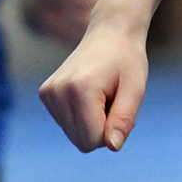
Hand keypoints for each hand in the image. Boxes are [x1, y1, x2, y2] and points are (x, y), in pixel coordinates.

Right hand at [38, 20, 147, 151]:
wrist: (111, 33)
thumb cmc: (128, 61)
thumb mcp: (136, 89)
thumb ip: (124, 119)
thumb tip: (113, 147)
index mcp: (79, 89)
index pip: (93, 139)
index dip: (113, 130)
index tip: (121, 105)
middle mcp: (56, 92)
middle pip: (82, 141)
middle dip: (103, 128)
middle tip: (114, 100)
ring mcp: (47, 93)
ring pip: (74, 135)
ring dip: (93, 122)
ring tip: (103, 95)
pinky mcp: (45, 94)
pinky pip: (67, 124)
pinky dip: (83, 116)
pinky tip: (92, 94)